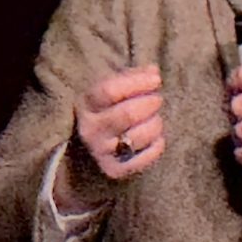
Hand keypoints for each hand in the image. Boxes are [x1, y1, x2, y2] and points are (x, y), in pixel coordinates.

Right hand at [55, 66, 164, 211]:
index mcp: (86, 104)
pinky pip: (146, 156)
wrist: (83, 155)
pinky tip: (154, 138)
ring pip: (140, 135)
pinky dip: (157, 145)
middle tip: (156, 101)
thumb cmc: (105, 112)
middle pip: (128, 114)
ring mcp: (101, 152)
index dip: (137, 82)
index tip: (156, 80)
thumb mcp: (110, 90)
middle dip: (151, 103)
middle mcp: (90, 129)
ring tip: (155, 120)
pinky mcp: (115, 170)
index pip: (110, 90)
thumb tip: (153, 72)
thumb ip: (131, 78)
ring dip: (156, 124)